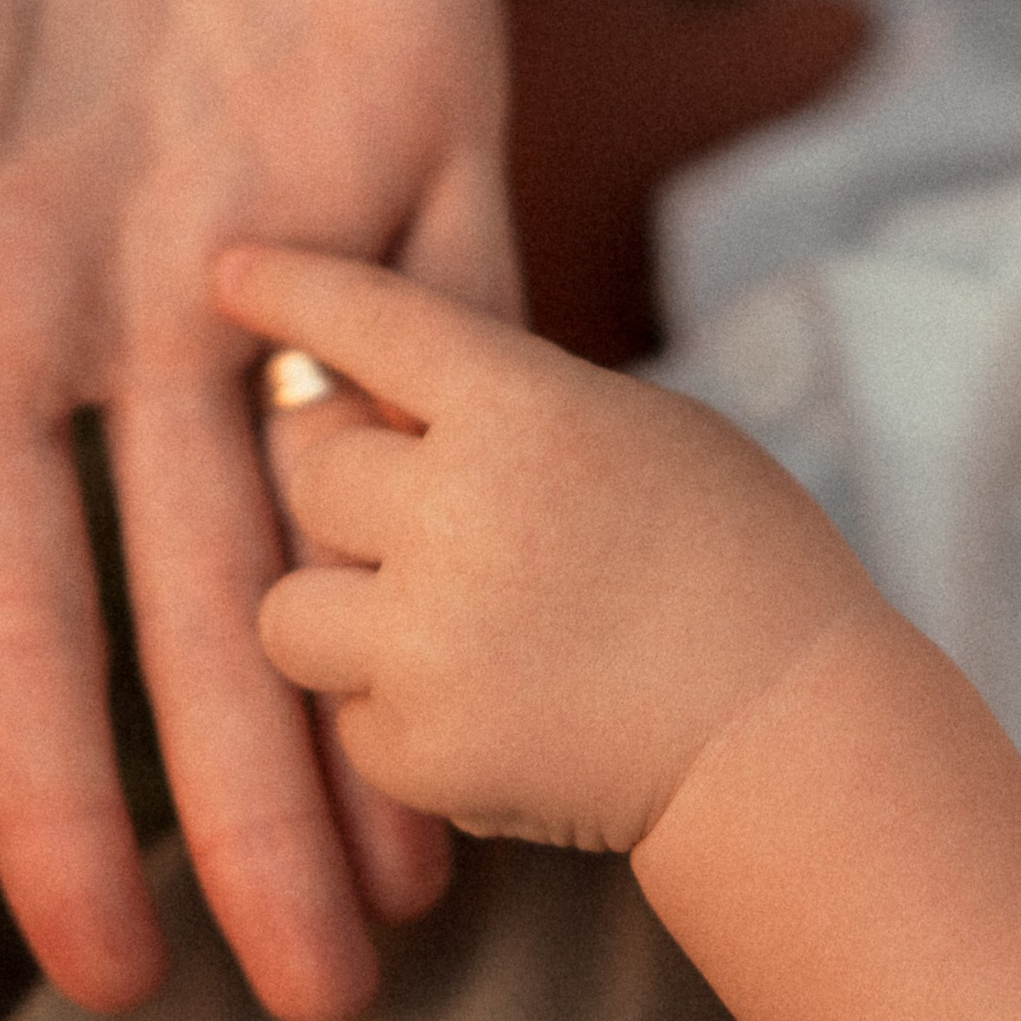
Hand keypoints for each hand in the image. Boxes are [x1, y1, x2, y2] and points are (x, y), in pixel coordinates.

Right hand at [0, 0, 511, 1020]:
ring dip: (410, 678)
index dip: (55, 791)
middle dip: (265, 805)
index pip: (16, 605)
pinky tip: (564, 591)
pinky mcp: (433, 108)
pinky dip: (524, 452)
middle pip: (216, 609)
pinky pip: (491, 313)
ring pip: (370, 504)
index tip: (96, 971)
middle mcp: (143, 295)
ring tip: (465, 873)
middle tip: (332, 1010)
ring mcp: (298, 212)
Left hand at [220, 245, 885, 852]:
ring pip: (287, 608)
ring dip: (344, 617)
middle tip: (424, 526)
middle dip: (349, 495)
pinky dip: (402, 722)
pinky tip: (499, 713)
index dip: (290, 287)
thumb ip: (516, 409)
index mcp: (523, 407)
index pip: (370, 319)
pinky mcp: (420, 747)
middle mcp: (457, 507)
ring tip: (444, 634)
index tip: (226, 272)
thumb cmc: (743, 566)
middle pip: (310, 467)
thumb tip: (391, 406)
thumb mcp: (647, 432)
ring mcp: (429, 634)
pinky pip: (348, 720)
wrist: (794, 742)